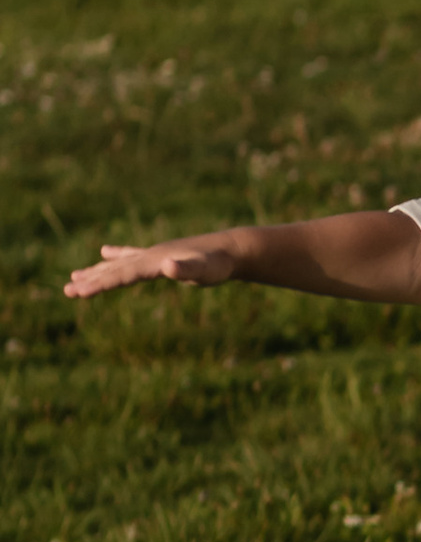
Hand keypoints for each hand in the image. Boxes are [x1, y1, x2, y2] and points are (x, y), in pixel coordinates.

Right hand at [65, 233, 240, 298]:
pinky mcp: (161, 255)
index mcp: (155, 261)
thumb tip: (169, 266)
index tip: (77, 293)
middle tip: (66, 291)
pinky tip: (105, 252)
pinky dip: (117, 255)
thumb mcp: (205, 270)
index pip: (121, 275)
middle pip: (114, 270)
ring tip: (74, 277)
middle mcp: (151, 256)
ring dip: (97, 271)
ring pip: (119, 263)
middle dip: (91, 281)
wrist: (233, 249)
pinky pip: (133, 256)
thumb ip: (187, 269)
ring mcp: (155, 254)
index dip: (99, 284)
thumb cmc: (219, 264)